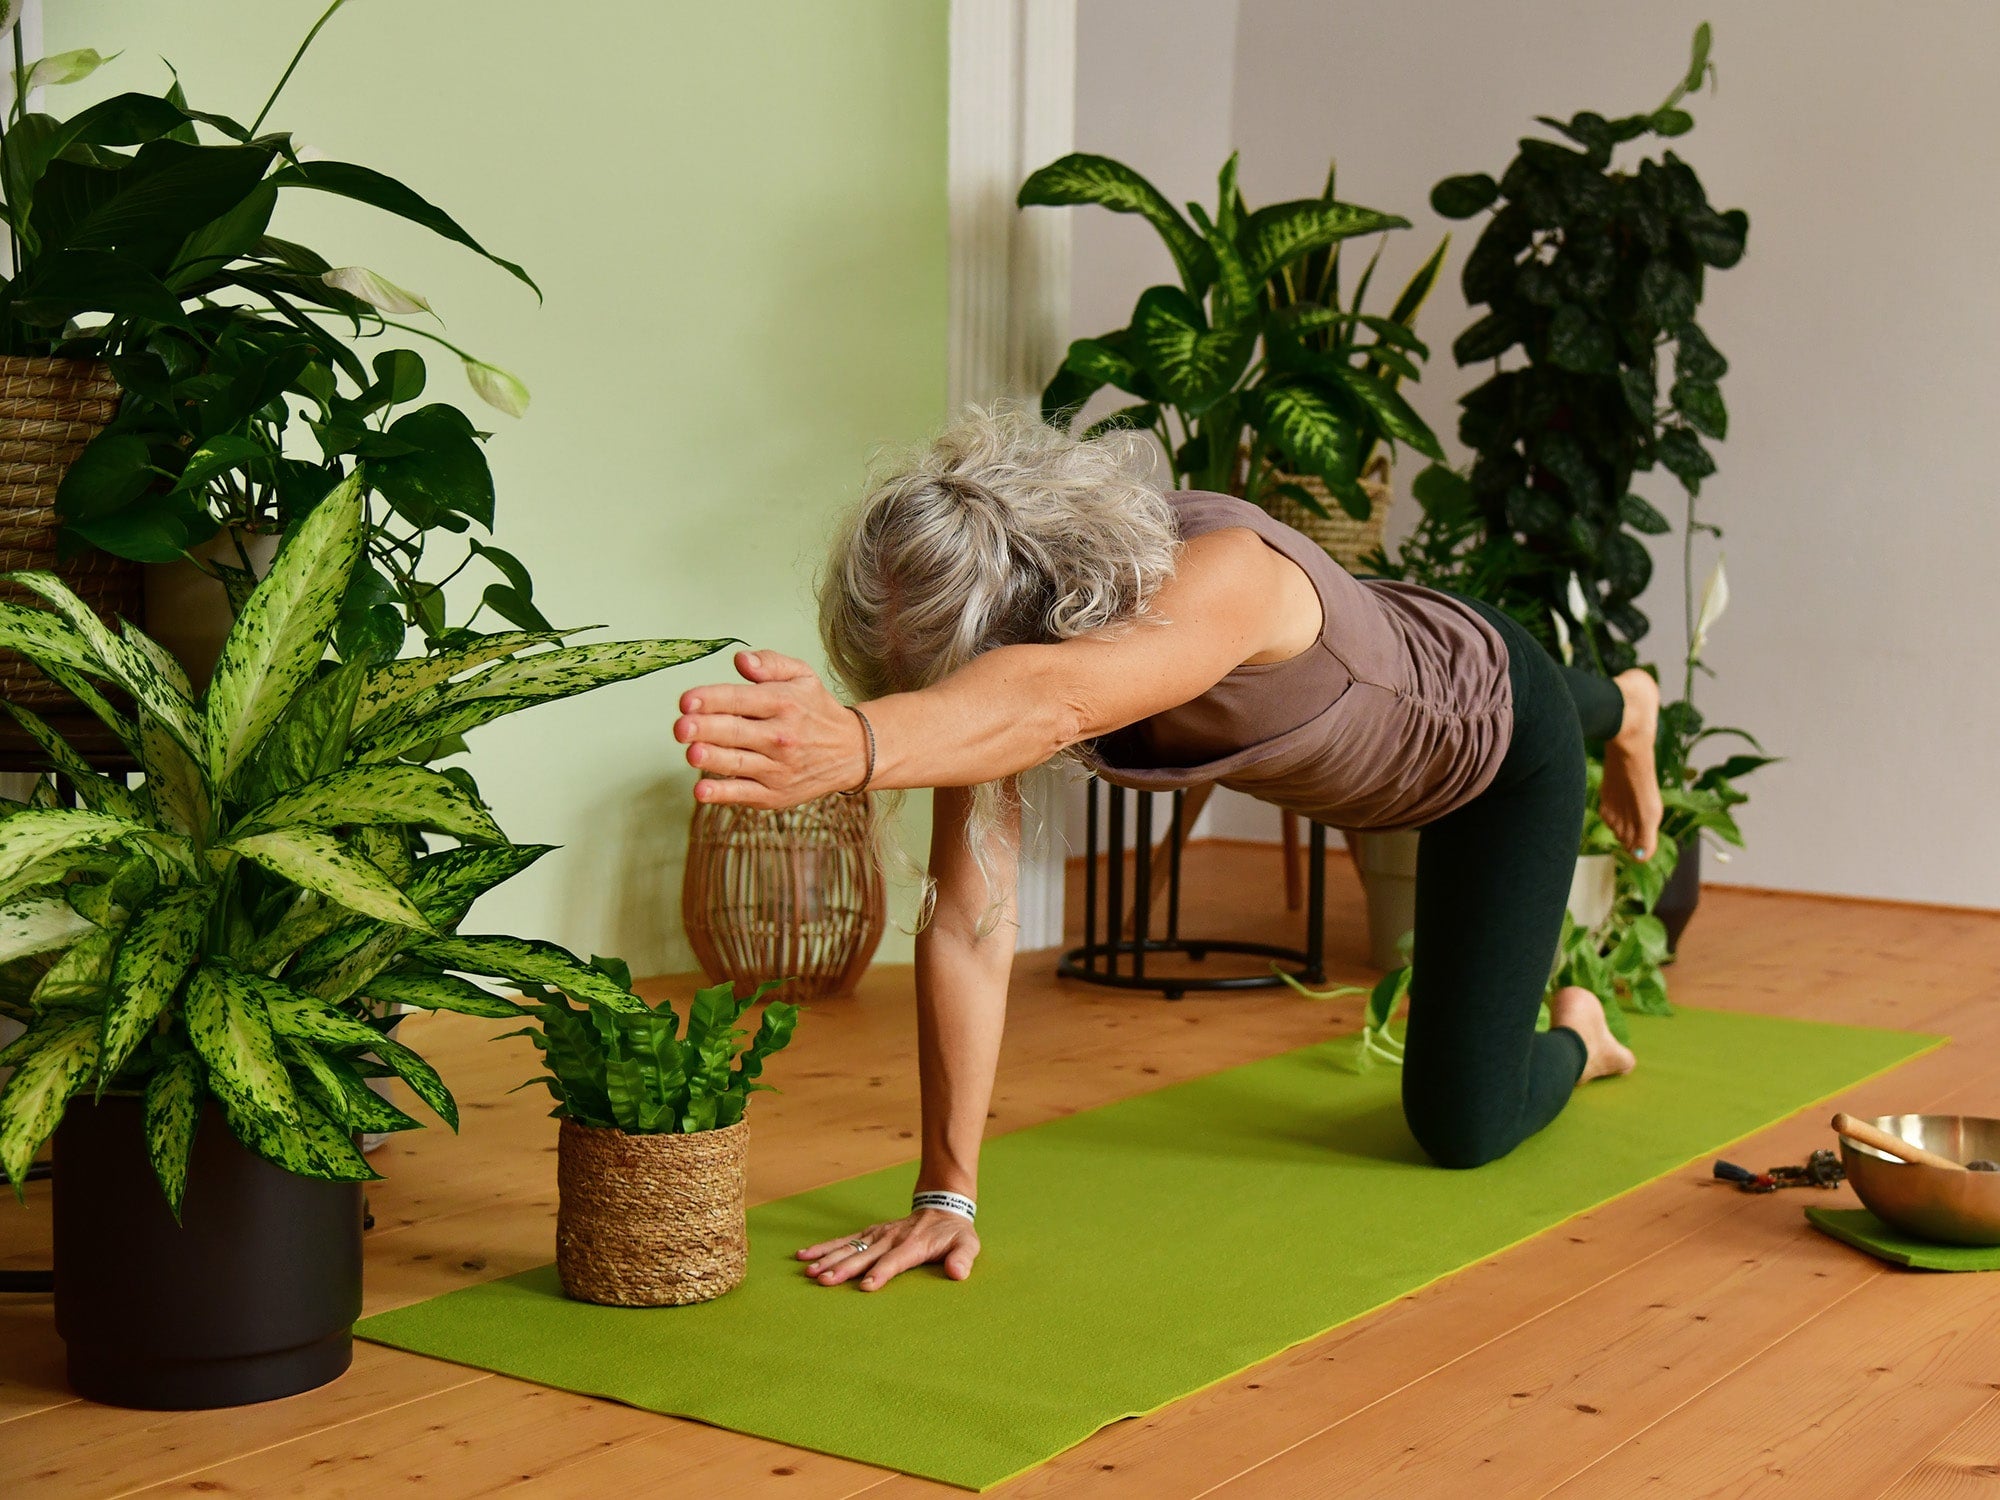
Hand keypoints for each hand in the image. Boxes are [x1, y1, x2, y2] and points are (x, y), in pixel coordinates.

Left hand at [676, 649, 868, 808]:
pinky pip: (744, 793)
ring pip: (738, 763)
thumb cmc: (816, 711)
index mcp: (784, 703)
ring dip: (712, 758)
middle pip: (736, 732)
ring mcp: (778, 768)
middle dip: (705, 729)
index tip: (686, 700)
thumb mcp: (802, 675)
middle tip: (681, 727)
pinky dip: (722, 793)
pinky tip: (702, 789)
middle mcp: (781, 736)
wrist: (852, 752)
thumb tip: (740, 660)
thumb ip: (770, 663)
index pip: (741, 699)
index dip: (711, 699)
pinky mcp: (774, 795)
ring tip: (691, 752)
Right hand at [797, 1209, 980, 1291]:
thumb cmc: (954, 1233)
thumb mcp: (967, 1244)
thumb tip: (957, 1273)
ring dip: (829, 1259)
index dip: (880, 1273)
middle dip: (844, 1269)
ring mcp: (878, 1234)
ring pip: (850, 1247)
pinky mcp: (870, 1233)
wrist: (942, 1207)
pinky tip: (805, 1256)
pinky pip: (845, 1240)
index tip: (865, 1286)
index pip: (895, 1261)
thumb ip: (963, 1258)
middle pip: (865, 1255)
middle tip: (824, 1282)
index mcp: (914, 1245)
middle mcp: (892, 1238)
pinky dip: (824, 1247)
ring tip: (809, 1271)